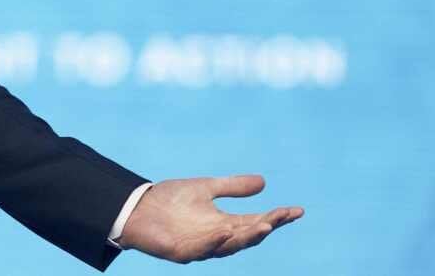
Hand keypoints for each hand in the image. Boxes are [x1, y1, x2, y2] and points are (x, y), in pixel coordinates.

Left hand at [117, 175, 302, 262]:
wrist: (137, 208)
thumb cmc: (169, 200)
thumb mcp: (206, 188)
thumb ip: (232, 187)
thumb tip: (264, 182)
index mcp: (225, 223)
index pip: (256, 222)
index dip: (277, 218)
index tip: (297, 210)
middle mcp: (217, 237)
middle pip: (248, 235)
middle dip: (266, 227)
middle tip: (282, 216)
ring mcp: (201, 246)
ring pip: (230, 246)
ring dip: (246, 236)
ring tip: (265, 225)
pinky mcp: (183, 252)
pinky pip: (202, 249)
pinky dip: (214, 241)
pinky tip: (224, 230)